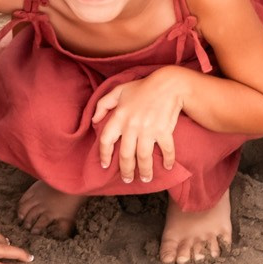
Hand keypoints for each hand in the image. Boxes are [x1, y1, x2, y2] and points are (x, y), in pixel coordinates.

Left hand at [93, 68, 190, 182]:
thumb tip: (94, 119)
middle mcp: (132, 126)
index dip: (104, 154)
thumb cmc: (143, 87)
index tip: (105, 165)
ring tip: (145, 179)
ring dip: (144, 171)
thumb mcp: (119, 91)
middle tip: (127, 179)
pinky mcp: (164, 131)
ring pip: (144, 157)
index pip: (106, 140)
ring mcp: (149, 130)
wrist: (168, 84)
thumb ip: (103, 104)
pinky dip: (168, 160)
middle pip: (126, 155)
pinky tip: (167, 167)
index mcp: (119, 117)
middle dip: (126, 170)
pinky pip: (166, 150)